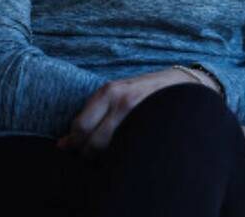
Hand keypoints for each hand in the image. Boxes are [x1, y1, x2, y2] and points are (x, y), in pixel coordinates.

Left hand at [58, 68, 211, 154]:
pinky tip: (123, 154)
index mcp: (108, 91)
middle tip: (90, 158)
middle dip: (86, 156)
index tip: (75, 150)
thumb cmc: (143, 92)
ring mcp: (138, 115)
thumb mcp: (116, 93)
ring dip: (103, 159)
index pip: (80, 128)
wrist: (183, 86)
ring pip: (109, 150)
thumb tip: (62, 145)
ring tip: (107, 156)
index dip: (74, 144)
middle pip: (92, 142)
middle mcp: (122, 101)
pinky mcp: (151, 126)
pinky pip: (127, 151)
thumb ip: (90, 115)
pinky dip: (120, 157)